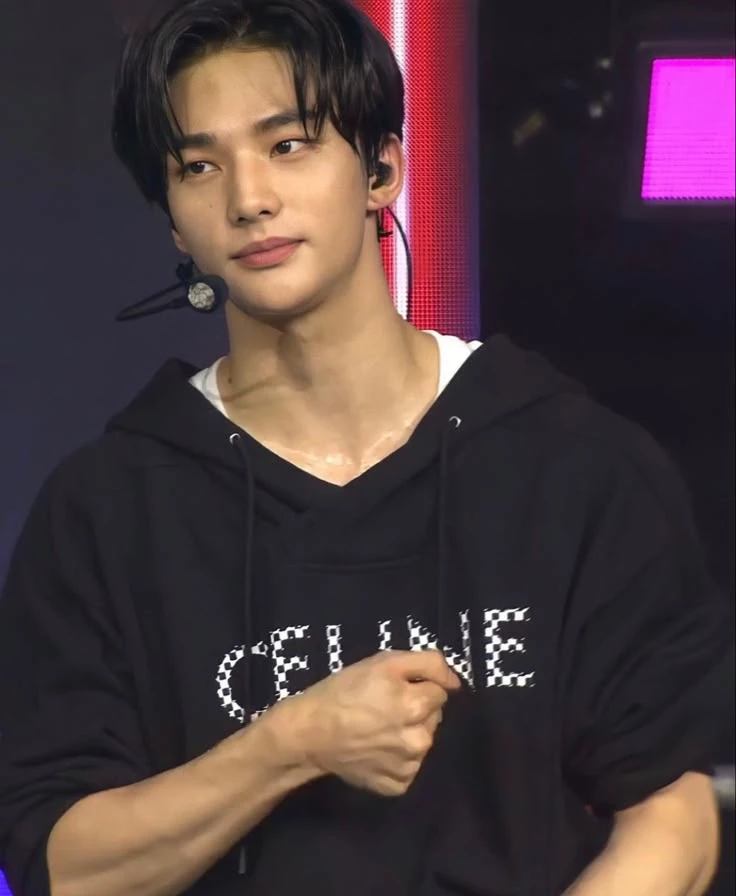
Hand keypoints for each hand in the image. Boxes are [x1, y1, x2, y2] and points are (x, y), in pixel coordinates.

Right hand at [287, 650, 460, 796]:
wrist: (309, 733)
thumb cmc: (344, 691)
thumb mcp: (384, 661)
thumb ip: (428, 663)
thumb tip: (456, 682)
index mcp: (418, 706)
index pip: (440, 691)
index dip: (417, 685)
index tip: (393, 688)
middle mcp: (420, 740)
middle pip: (433, 717)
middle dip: (416, 709)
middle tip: (383, 707)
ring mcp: (409, 767)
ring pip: (422, 741)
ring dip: (408, 733)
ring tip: (377, 729)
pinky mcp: (397, 786)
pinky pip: (409, 766)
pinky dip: (397, 759)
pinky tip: (376, 750)